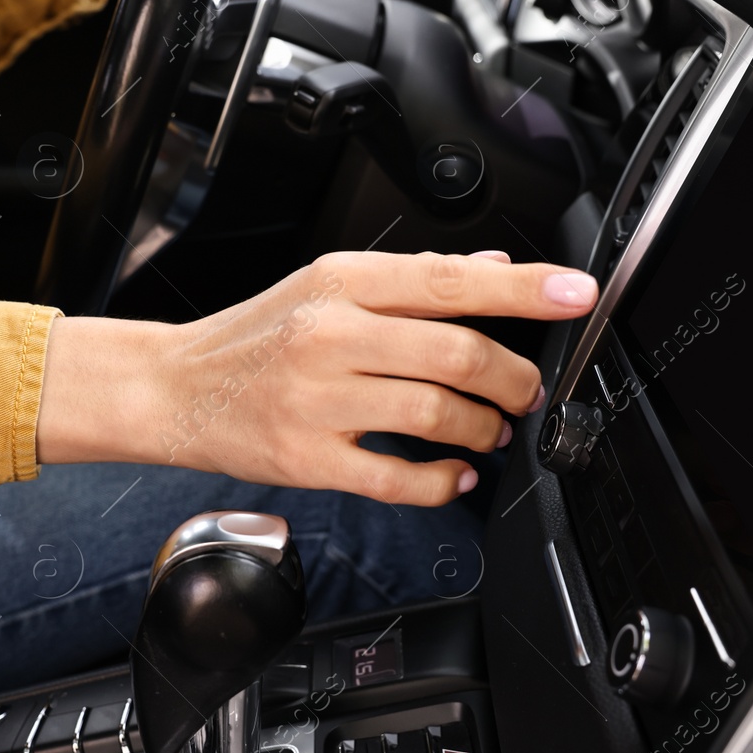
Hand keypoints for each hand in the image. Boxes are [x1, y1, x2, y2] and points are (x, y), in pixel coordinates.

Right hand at [37, 251, 598, 505]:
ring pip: (436, 414)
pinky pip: (398, 477)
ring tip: (490, 432)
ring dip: (482, 429)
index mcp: (341, 282)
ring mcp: (317, 399)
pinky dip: (443, 482)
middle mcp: (330, 334)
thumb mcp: (326, 286)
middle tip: (527, 392)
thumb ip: (413, 281)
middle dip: (514, 378)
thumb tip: (493, 270)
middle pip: (457, 352)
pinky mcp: (308, 457)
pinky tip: (455, 475)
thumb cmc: (255, 337)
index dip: (526, 290)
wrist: (174, 388)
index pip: (452, 280)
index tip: (578, 295)